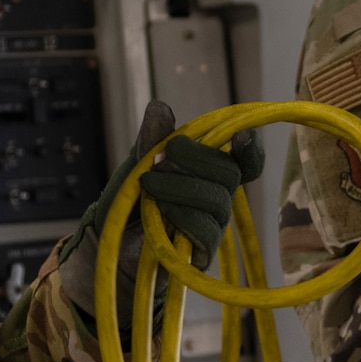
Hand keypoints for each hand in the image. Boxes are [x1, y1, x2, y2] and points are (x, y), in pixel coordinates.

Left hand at [58, 103, 260, 336]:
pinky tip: (157, 210)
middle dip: (194, 159)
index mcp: (209, 175)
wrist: (108, 243)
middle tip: (158, 158)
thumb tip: (160, 108)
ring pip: (216, 200)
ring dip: (179, 186)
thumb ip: (151, 139)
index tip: (241, 136)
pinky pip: (204, 230)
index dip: (251, 151)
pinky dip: (179, 214)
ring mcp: (213, 227)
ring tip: (147, 184)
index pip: (246, 164)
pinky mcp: (201, 253)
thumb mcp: (136, 165)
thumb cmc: (128, 202)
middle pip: (229, 174)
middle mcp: (218, 199)